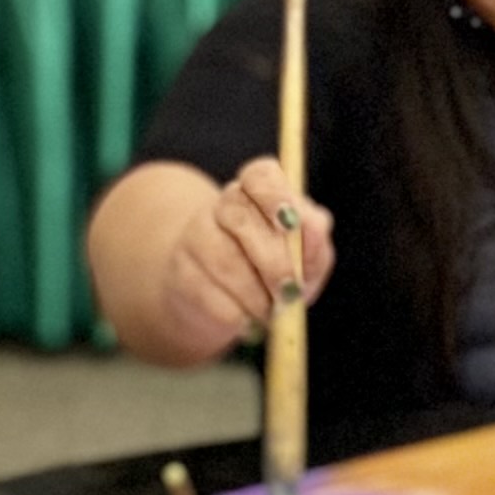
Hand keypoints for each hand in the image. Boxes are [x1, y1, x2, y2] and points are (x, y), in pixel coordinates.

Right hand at [161, 157, 335, 345]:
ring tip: (271, 312)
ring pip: (223, 259)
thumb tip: (314, 227)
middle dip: (273, 261)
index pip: (261, 174)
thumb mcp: (307, 258)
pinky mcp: (180, 271)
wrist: (229, 302)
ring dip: (255, 294)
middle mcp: (225, 204)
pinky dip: (235, 313)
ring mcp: (196, 235)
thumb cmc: (278, 271)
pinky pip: (207, 292)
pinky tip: (246, 319)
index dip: (275, 195)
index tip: (292, 224)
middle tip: (290, 292)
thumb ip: (315, 242)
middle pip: (241, 216)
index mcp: (260, 190)